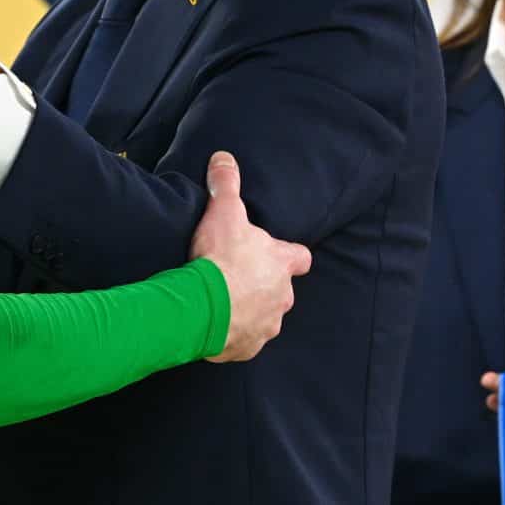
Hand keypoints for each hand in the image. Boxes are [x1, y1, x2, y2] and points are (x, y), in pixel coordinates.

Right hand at [189, 152, 311, 361]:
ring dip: (249, 311)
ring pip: (265, 318)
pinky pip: (245, 342)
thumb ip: (226, 184)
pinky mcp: (248, 348)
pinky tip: (215, 325)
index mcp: (282, 264)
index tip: (277, 253)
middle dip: (264, 285)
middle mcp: (282, 297)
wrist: (203, 307)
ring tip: (223, 302)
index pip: (301, 258)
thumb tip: (224, 157)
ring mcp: (267, 325)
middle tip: (237, 277)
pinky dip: (233, 335)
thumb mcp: (224, 212)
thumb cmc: (221, 259)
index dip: (289, 255)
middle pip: (282, 290)